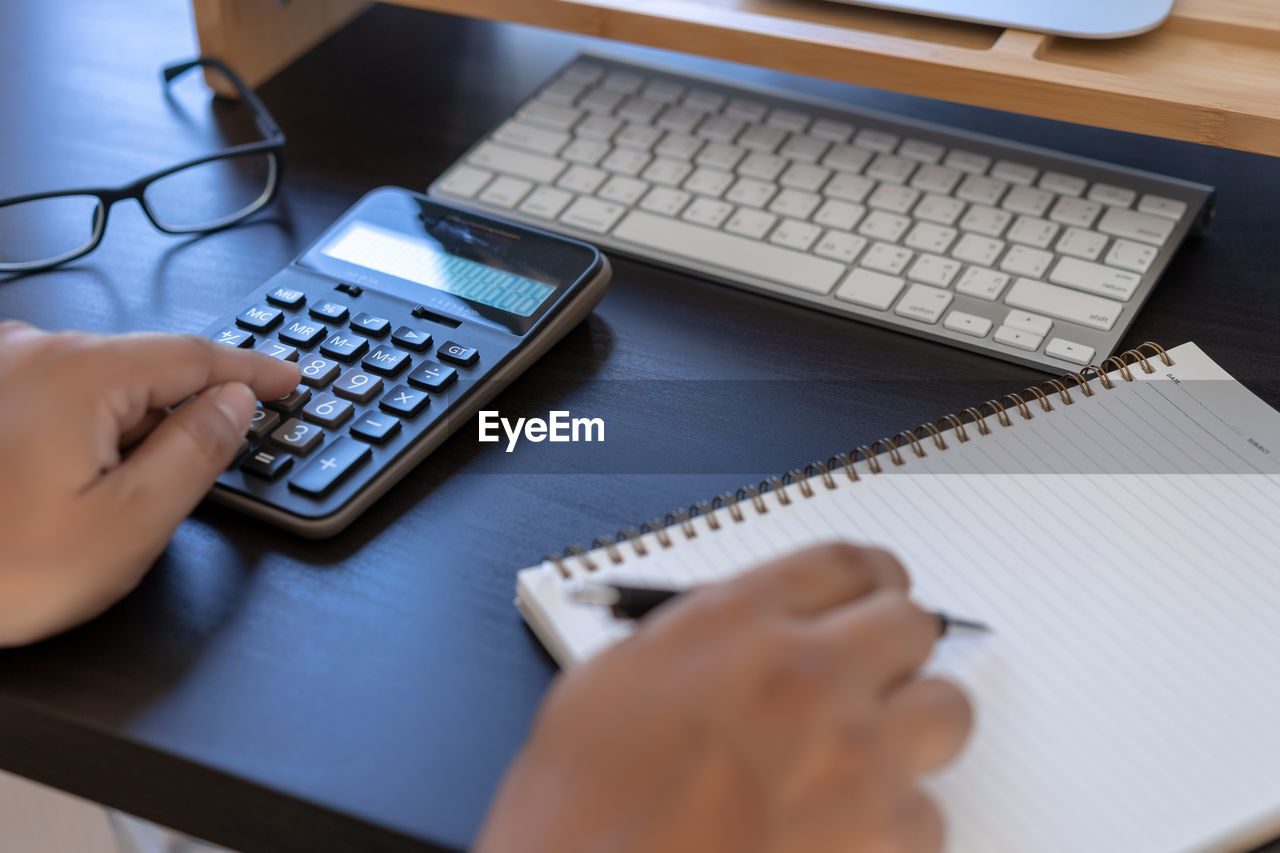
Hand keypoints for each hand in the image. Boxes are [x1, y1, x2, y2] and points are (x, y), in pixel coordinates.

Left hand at [0, 321, 299, 646]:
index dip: (255, 369)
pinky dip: (91, 425)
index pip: (195, 356)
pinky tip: (79, 478)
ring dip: (135, 422)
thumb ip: (196, 453)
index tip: (290, 380)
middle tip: (219, 456)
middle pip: (146, 367)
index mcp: (77, 377)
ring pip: (100, 383)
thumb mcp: (128, 525)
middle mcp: (30, 356)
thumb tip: (234, 404)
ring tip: (125, 493)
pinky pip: (58, 395)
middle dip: (191, 406)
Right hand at [476, 543, 971, 852]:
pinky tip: (848, 827)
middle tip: (874, 670)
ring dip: (913, 726)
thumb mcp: (607, 683)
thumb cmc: (579, 814)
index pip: (843, 564)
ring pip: (947, 709)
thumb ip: (693, 641)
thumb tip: (743, 632)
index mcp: (733, 623)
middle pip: (910, 624)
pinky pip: (930, 811)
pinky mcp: (882, 837)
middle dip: (894, 647)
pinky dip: (899, 820)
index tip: (875, 592)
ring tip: (869, 751)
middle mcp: (805, 674)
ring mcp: (855, 756)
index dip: (868, 577)